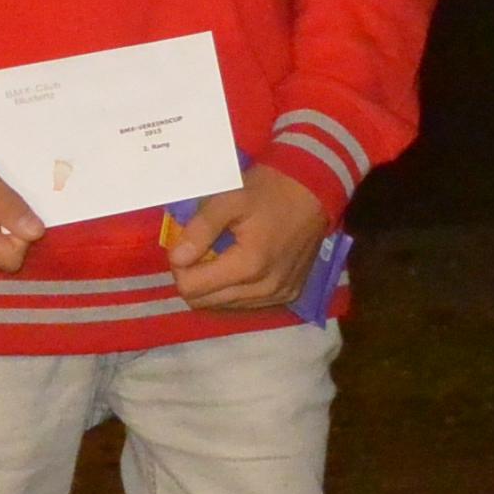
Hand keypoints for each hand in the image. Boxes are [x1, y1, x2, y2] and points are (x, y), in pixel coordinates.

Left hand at [166, 168, 330, 311]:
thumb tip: (177, 258)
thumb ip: (200, 228)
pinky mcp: (289, 295)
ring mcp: (279, 295)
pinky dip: (235, 288)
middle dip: (194, 277)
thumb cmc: (270, 189)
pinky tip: (241, 264)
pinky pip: (247, 303)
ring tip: (221, 255)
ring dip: (214, 285)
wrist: (316, 188)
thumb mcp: (229, 199)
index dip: (180, 265)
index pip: (191, 288)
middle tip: (200, 248)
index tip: (187, 242)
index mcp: (249, 266)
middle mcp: (265, 290)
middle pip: (205, 302)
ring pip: (225, 305)